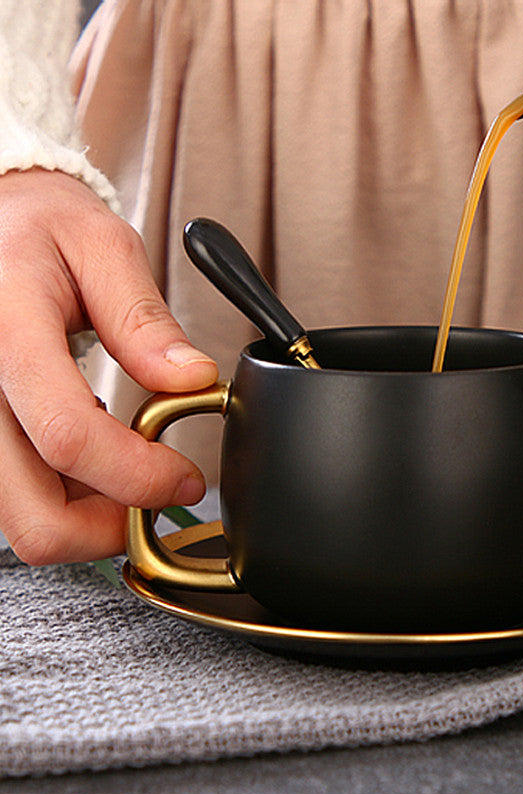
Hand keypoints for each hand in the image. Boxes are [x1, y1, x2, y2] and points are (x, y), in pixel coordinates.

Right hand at [0, 169, 218, 564]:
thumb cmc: (39, 228)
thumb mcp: (102, 248)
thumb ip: (143, 320)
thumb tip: (193, 379)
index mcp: (6, 333)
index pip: (68, 435)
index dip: (139, 475)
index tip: (185, 477)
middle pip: (35, 515)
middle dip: (112, 524)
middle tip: (160, 495)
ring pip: (24, 520)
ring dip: (90, 516)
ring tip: (133, 468)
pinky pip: (17, 498)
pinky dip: (66, 496)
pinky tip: (96, 456)